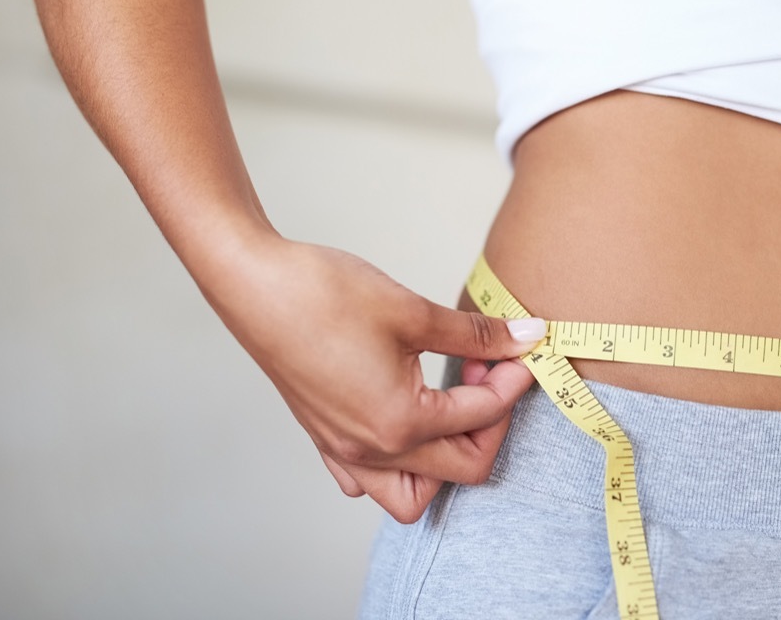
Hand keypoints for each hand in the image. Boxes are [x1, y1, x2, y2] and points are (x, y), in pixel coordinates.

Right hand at [201, 235, 545, 521]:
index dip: (513, 381)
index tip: (523, 349)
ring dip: (447, 460)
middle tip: (489, 369)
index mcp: (400, 423)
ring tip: (451, 402)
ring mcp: (344, 452)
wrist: (255, 286)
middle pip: (462, 469)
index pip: (482, 416)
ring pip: (413, 494)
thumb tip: (525, 338)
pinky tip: (407, 416)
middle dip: (490, 420)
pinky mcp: (326, 440)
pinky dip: (399, 464)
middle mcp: (372, 451)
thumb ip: (475, 335)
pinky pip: (369, 481)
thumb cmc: (324, 296)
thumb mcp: (413, 312)